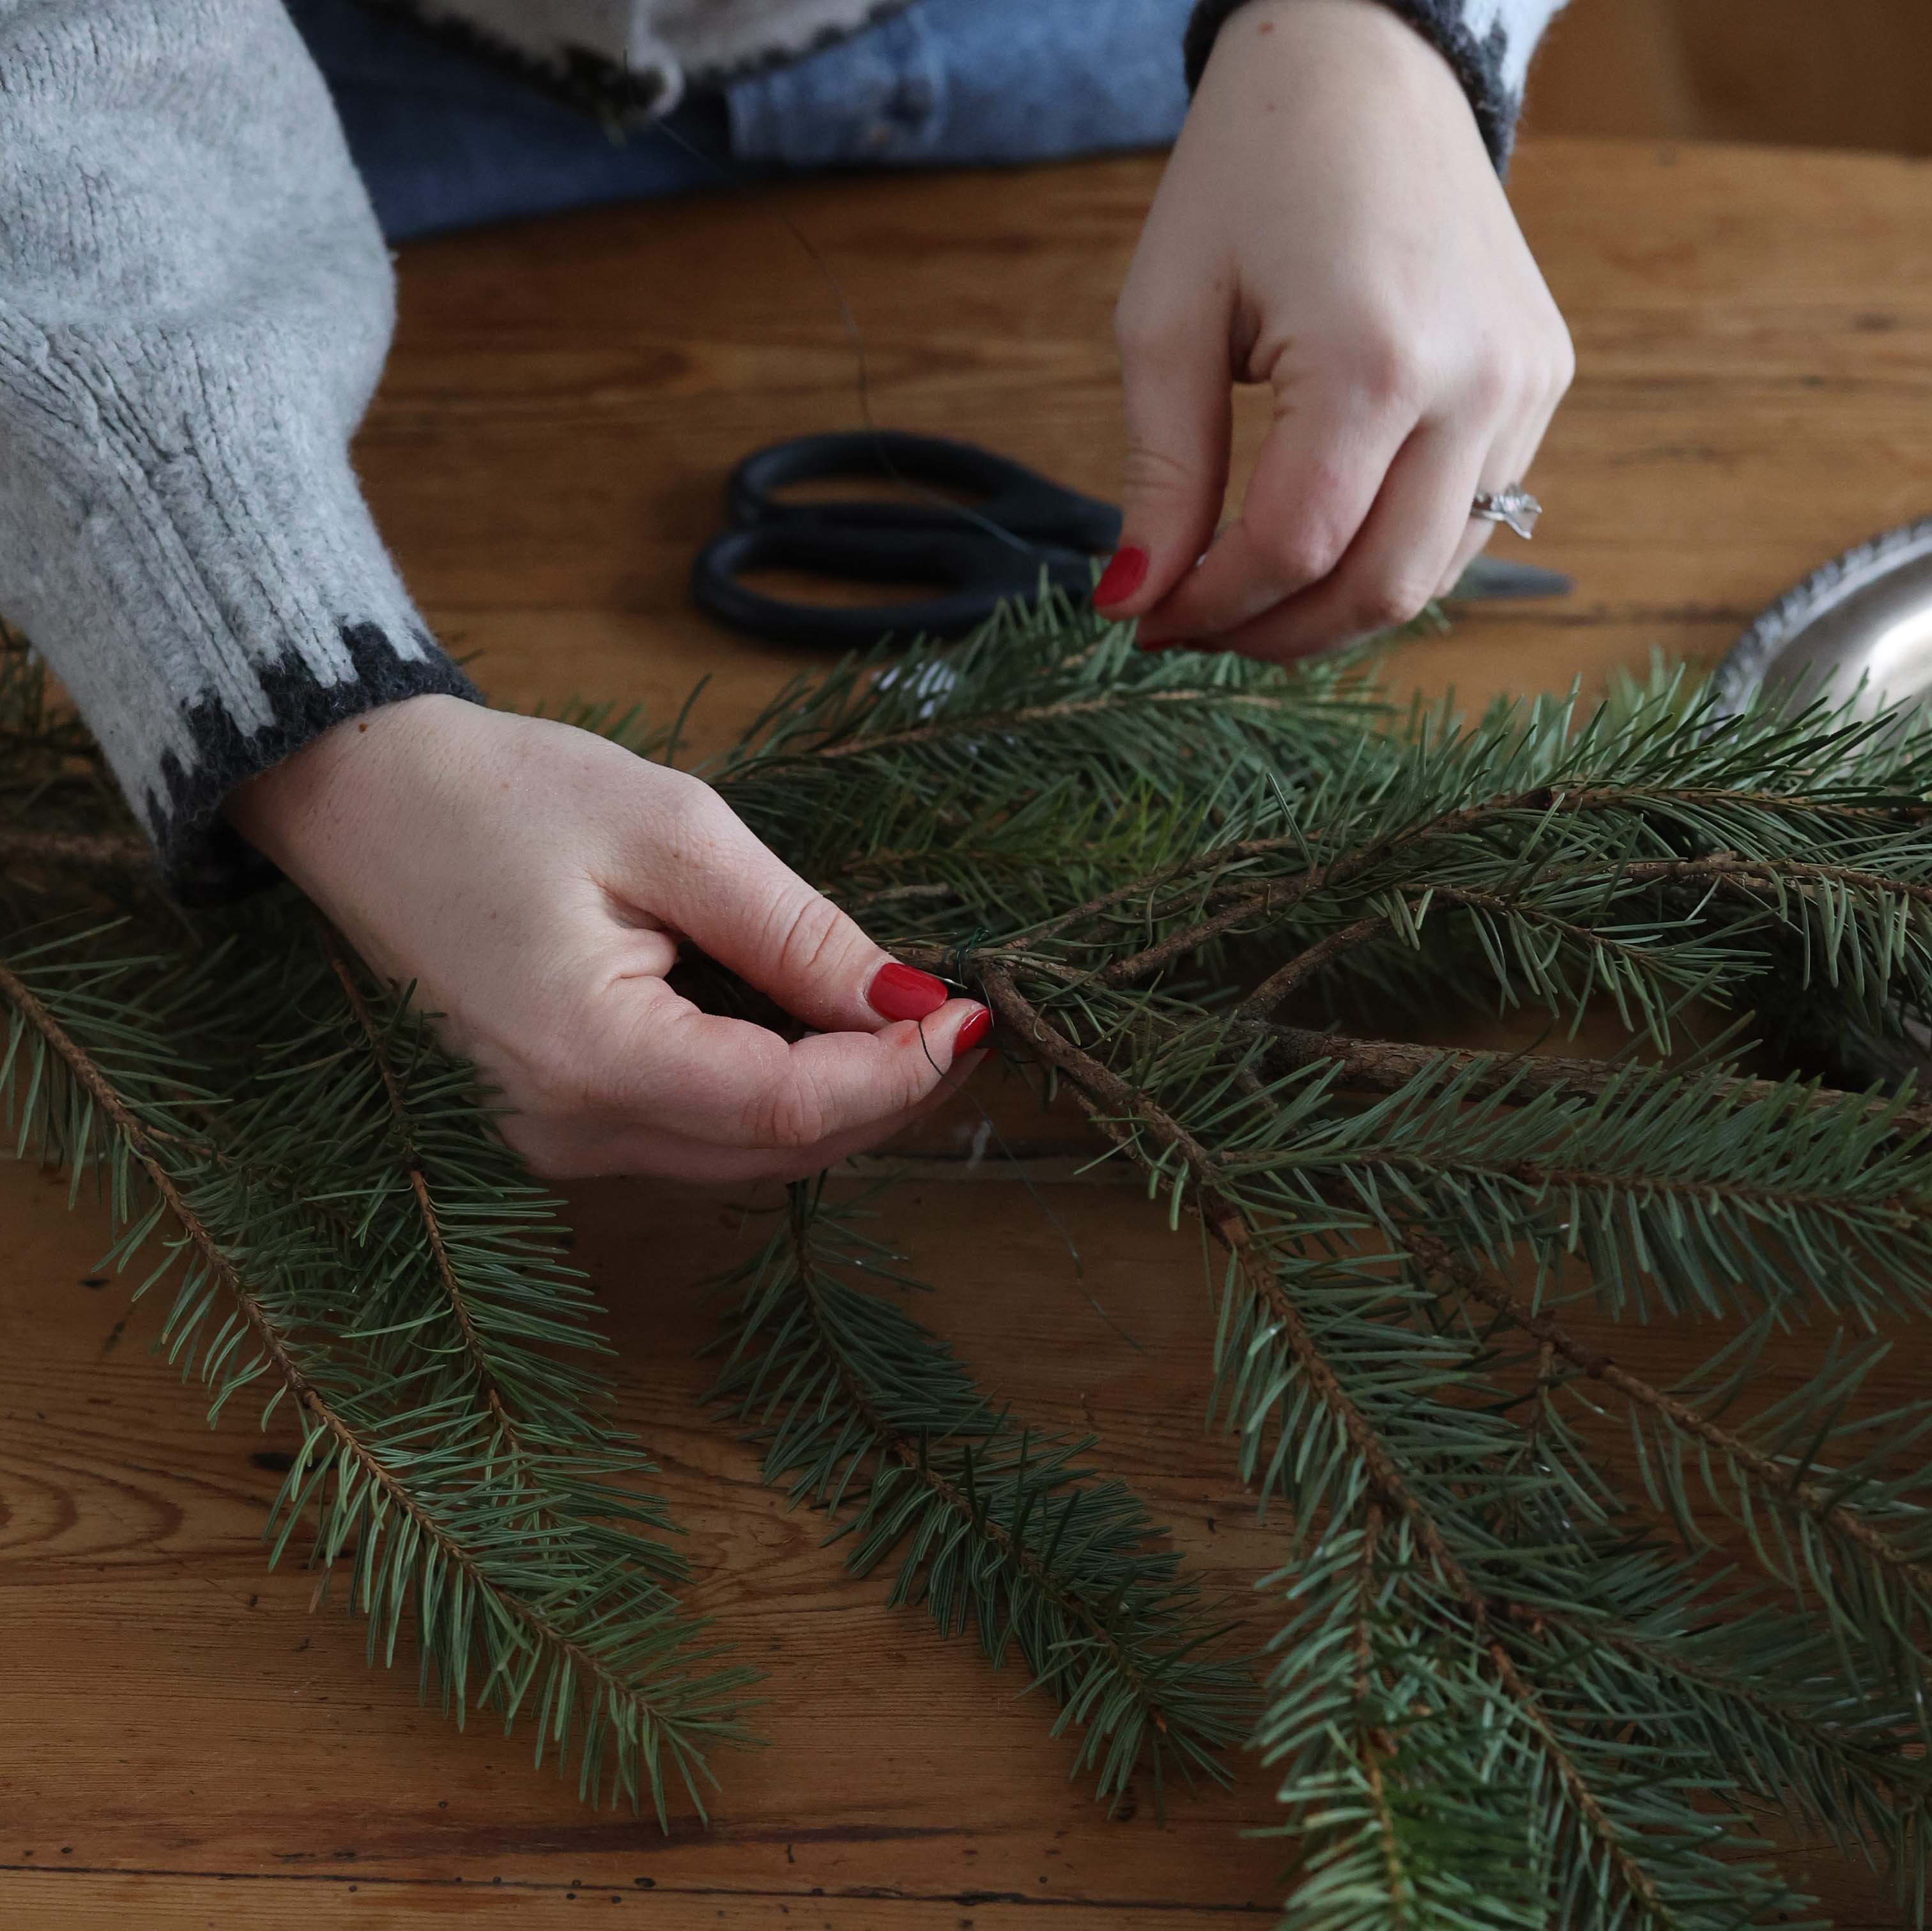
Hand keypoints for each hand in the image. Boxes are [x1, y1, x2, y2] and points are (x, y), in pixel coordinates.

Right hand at [227, 696, 989, 1180]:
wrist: (359, 802)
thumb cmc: (503, 795)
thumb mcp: (674, 835)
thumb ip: (797, 934)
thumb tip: (910, 1002)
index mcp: (591, 1060)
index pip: (791, 1112)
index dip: (900, 1073)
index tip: (973, 1012)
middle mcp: (572, 1133)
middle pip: (780, 1152)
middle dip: (887, 1092)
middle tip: (956, 1012)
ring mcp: (559, 1143)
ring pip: (749, 1158)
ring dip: (839, 1099)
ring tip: (897, 1012)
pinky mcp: (561, 1126)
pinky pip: (700, 1136)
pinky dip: (775, 1095)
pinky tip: (808, 1028)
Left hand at [1096, 0, 1573, 658]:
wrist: (1367, 61)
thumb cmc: (1250, 171)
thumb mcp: (1167, 318)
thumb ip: (1160, 474)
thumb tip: (1133, 603)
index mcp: (1378, 356)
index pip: (1293, 547)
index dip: (1209, 605)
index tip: (1144, 619)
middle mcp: (1478, 383)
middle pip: (1379, 587)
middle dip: (1272, 634)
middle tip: (1190, 628)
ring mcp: (1526, 388)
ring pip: (1431, 575)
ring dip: (1330, 614)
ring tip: (1244, 596)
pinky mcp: (1541, 386)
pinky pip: (1467, 525)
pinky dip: (1386, 561)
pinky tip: (1316, 549)